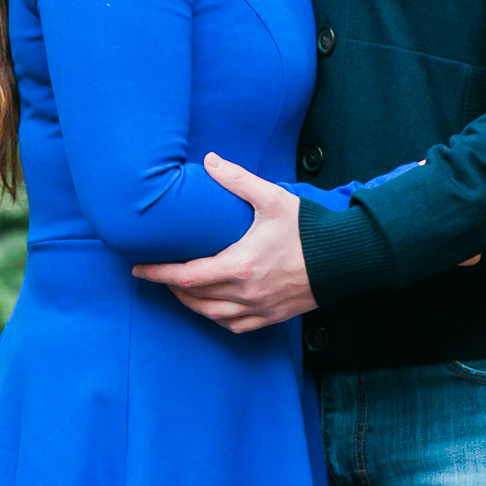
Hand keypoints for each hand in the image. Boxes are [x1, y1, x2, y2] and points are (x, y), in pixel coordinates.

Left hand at [133, 153, 316, 333]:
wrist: (347, 258)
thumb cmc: (309, 229)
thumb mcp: (272, 198)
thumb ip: (238, 180)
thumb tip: (210, 160)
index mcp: (239, 266)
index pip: (185, 277)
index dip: (157, 274)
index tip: (138, 269)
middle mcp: (245, 294)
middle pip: (193, 298)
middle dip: (170, 287)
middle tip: (156, 274)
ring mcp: (259, 309)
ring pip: (211, 315)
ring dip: (190, 303)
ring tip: (180, 288)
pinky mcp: (272, 317)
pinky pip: (234, 325)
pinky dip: (216, 317)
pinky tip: (212, 306)